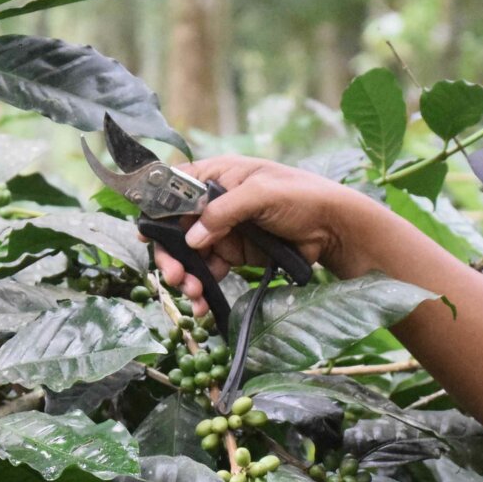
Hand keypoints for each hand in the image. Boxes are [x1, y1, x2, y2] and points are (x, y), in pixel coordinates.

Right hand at [149, 156, 372, 314]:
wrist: (334, 230)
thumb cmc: (302, 197)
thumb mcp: (261, 194)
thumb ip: (224, 211)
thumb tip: (193, 238)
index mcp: (219, 176)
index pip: (175, 188)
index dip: (157, 210)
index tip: (148, 235)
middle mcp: (215, 202)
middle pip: (177, 228)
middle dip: (172, 254)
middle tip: (174, 276)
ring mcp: (224, 230)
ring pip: (191, 254)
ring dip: (186, 275)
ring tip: (192, 294)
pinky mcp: (235, 255)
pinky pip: (209, 271)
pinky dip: (203, 288)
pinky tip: (202, 305)